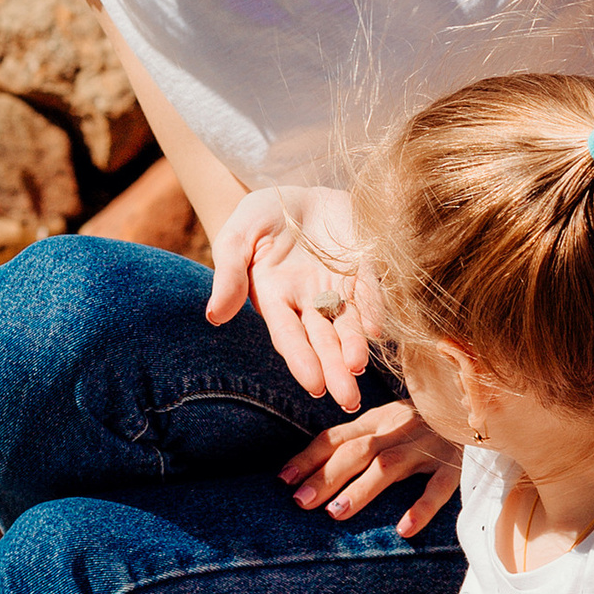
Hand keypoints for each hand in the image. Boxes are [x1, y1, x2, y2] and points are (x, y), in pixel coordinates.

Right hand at [205, 184, 365, 404]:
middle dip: (335, 370)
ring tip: (360, 368)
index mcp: (275, 299)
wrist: (294, 192)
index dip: (301, 360)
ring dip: (355, 347)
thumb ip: (228, 274)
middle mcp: (308, 301)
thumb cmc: (258, 218)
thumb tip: (215, 316)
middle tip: (348, 401)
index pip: (288, 336)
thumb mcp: (235, 238)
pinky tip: (378, 329)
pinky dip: (374, 309)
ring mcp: (337, 286)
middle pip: (323, 341)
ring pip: (348, 323)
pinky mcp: (361, 266)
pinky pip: (369, 291)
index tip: (314, 386)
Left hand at [278, 400, 461, 534]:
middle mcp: (399, 428)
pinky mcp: (455, 464)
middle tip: (300, 502)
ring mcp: (427, 446)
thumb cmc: (427, 423)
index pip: (337, 436)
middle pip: (357, 450)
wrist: (482, 406)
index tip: (282, 480)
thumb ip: (360, 439)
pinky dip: (421, 506)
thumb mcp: (391, 423)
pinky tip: (404, 529)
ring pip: (389, 465)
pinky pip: (439, 486)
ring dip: (361, 489)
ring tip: (336, 513)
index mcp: (379, 419)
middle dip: (326, 475)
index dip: (308, 457)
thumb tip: (315, 469)